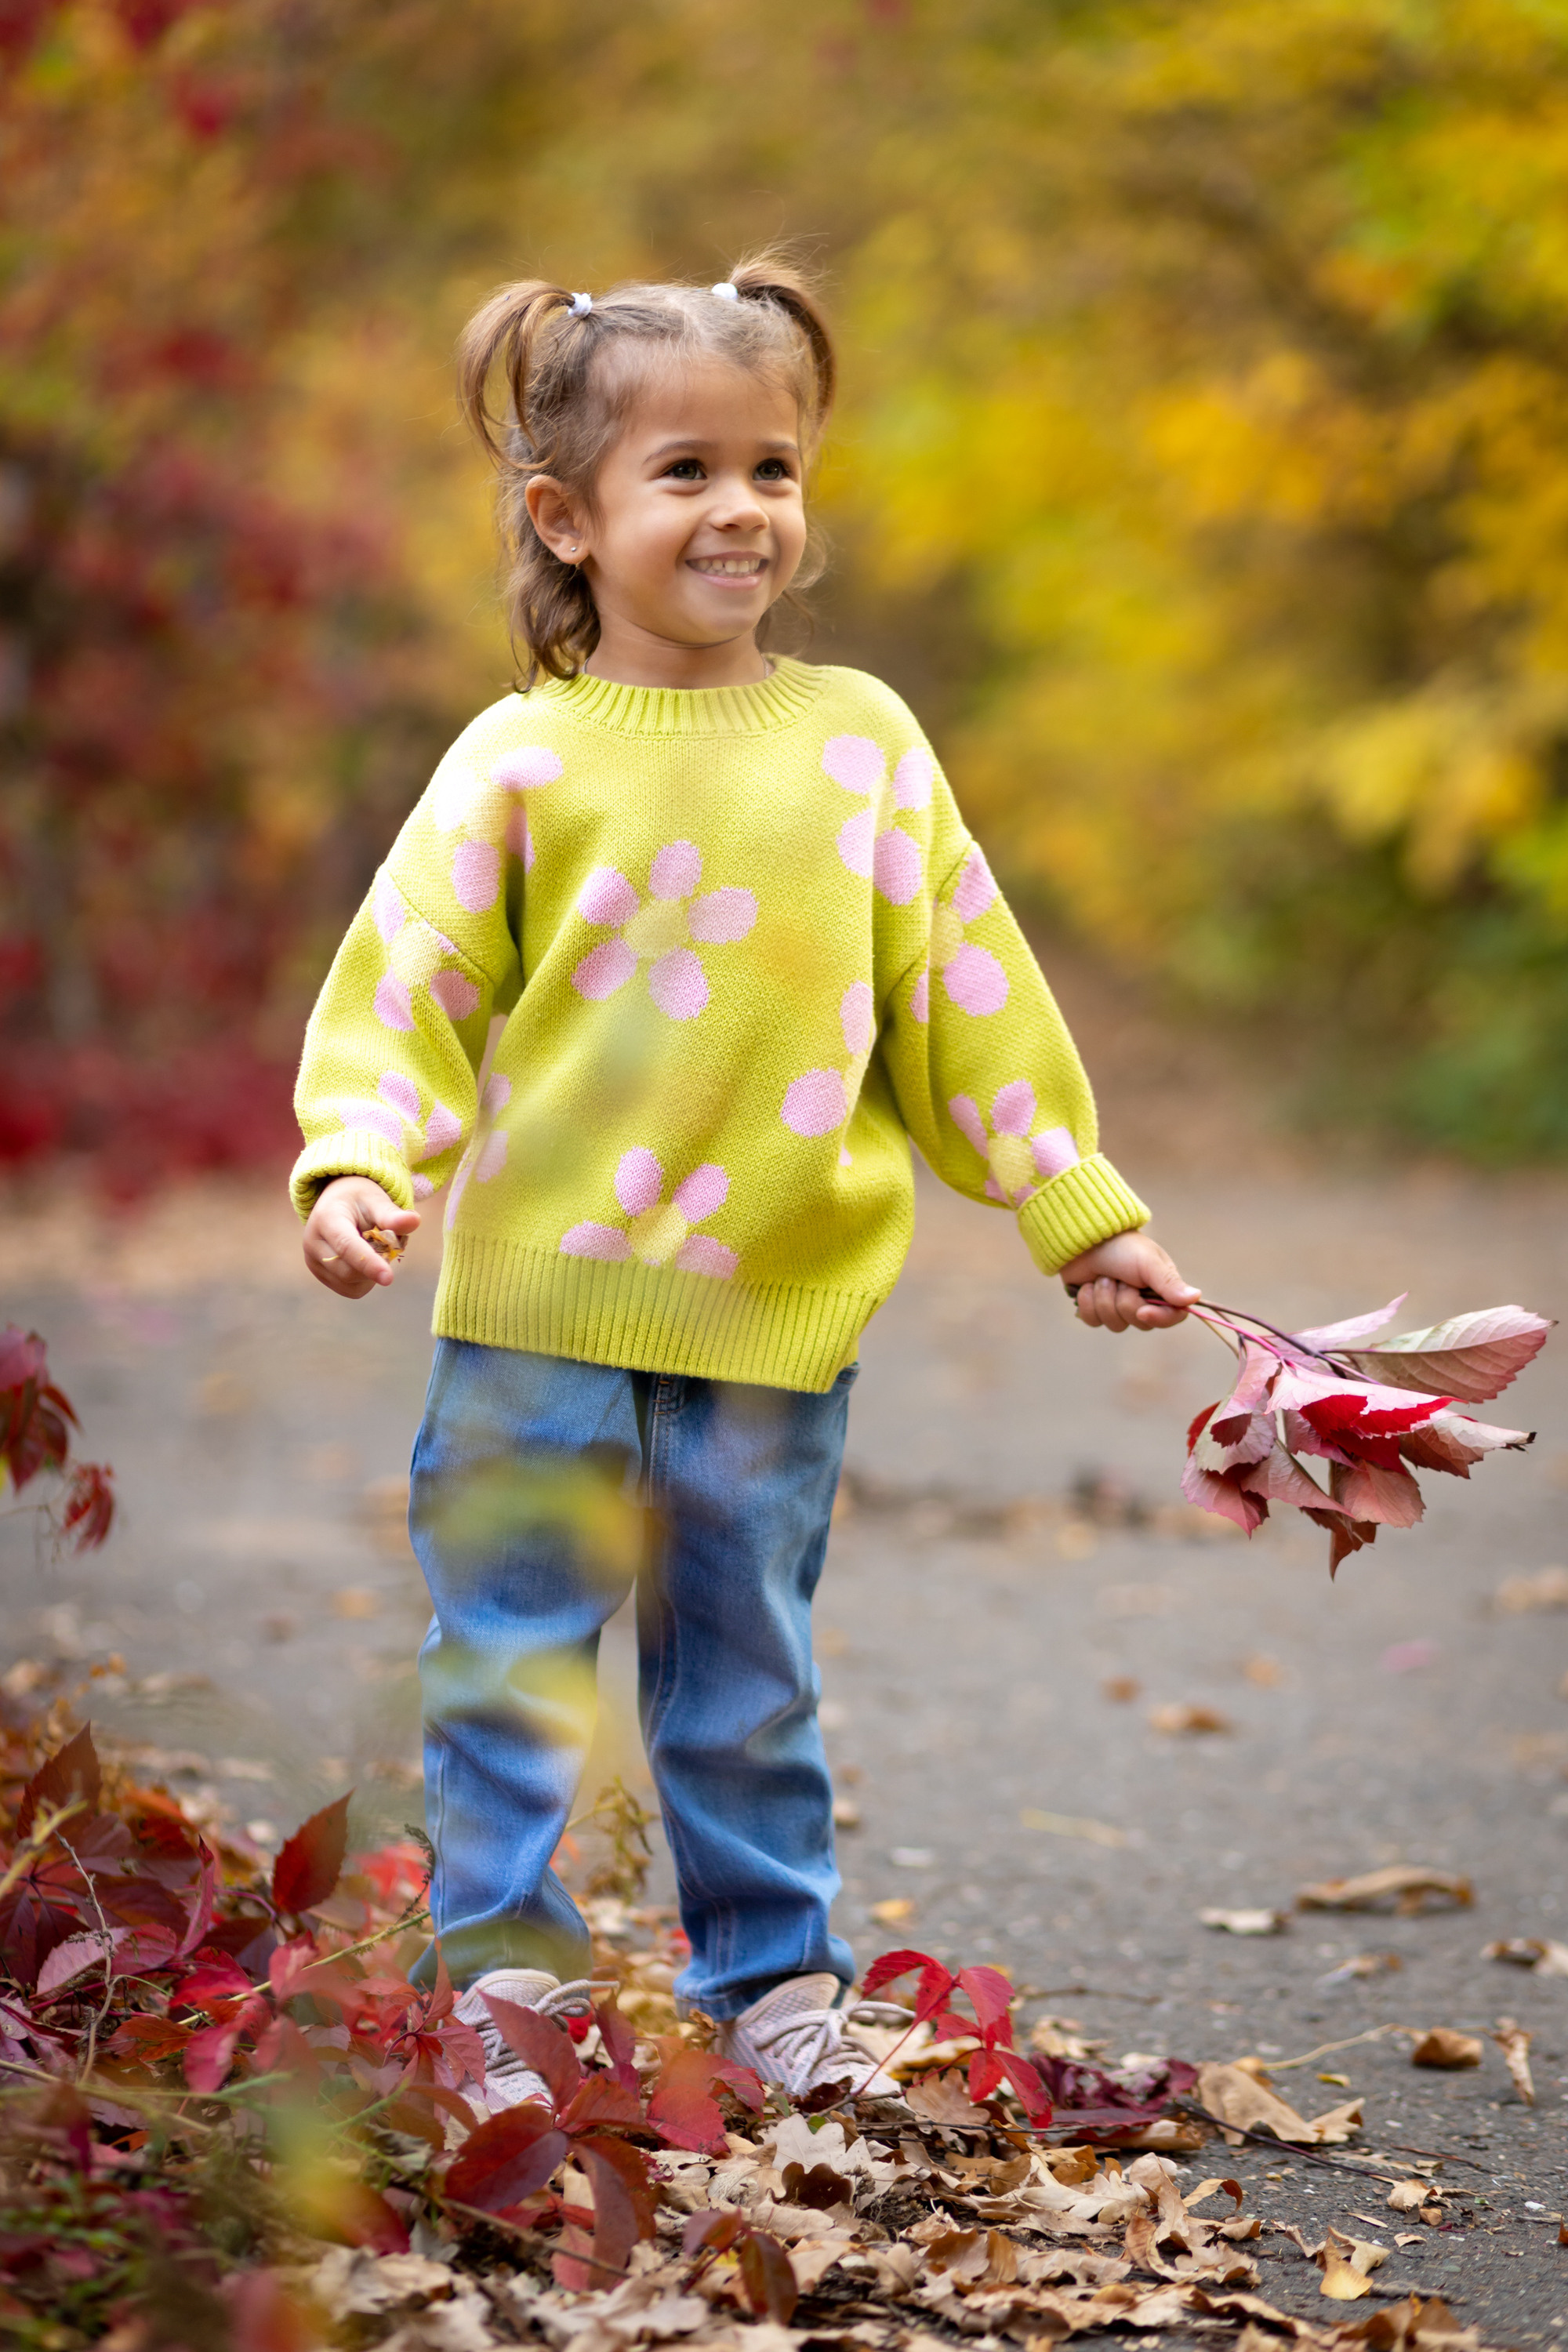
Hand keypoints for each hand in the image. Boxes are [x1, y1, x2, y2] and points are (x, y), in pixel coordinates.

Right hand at [303, 1177, 419, 1297]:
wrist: (338, 1203)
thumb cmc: (360, 1200)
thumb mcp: (376, 1199)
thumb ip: (392, 1214)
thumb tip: (415, 1221)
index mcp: (326, 1219)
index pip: (347, 1247)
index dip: (368, 1263)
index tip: (389, 1278)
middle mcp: (313, 1243)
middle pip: (349, 1270)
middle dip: (375, 1264)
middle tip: (386, 1245)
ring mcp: (313, 1261)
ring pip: (351, 1283)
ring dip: (371, 1273)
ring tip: (371, 1248)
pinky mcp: (320, 1275)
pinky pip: (350, 1290)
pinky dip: (365, 1280)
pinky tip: (365, 1261)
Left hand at [1059, 1230, 1198, 1332]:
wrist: (1085, 1239)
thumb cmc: (1121, 1246)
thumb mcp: (1148, 1262)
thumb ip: (1169, 1283)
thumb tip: (1196, 1298)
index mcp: (1161, 1289)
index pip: (1172, 1317)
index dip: (1159, 1318)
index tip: (1142, 1311)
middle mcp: (1142, 1301)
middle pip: (1141, 1323)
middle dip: (1125, 1300)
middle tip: (1119, 1279)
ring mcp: (1118, 1307)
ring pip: (1115, 1324)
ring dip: (1105, 1298)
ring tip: (1102, 1277)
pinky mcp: (1095, 1309)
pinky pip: (1093, 1321)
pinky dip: (1087, 1302)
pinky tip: (1087, 1285)